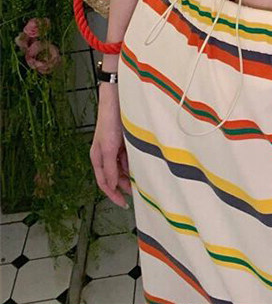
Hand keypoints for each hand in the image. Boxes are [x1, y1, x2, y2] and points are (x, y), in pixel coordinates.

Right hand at [90, 86, 131, 207]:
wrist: (118, 99)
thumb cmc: (109, 121)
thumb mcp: (108, 148)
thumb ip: (109, 168)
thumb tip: (112, 186)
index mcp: (97, 157)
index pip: (104, 183)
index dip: (113, 195)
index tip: (123, 203)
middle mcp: (106, 154)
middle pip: (115, 176)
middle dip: (124, 185)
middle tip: (137, 192)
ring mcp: (115, 147)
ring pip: (123, 167)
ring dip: (131, 174)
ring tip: (142, 179)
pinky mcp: (124, 140)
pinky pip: (129, 156)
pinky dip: (134, 162)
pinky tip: (142, 164)